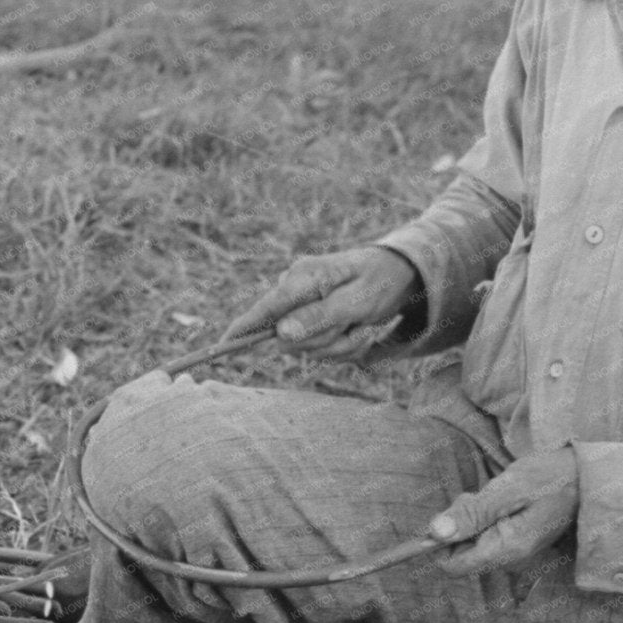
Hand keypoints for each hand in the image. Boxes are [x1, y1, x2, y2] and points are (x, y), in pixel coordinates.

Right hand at [221, 247, 419, 359]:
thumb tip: (281, 334)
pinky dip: (343, 346)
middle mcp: (296, 291)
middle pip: (289, 339)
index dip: (242, 330)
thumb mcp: (357, 300)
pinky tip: (359, 329)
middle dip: (325, 343)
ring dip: (340, 346)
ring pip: (306, 348)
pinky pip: (319, 349)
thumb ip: (319, 316)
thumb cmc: (380, 281)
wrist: (400, 273)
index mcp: (302, 278)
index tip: (221, 346)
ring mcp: (302, 307)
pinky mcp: (311, 320)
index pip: (264, 309)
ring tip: (363, 326)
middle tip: (358, 328)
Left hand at [427, 448, 579, 574]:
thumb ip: (471, 514)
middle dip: (463, 522)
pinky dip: (486, 519)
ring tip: (499, 497)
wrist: (584, 477)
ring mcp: (515, 556)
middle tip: (485, 496)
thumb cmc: (549, 478)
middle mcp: (511, 561)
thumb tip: (435, 533)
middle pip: (461, 553)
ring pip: (472, 543)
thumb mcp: (507, 489)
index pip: (453, 565)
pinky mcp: (517, 547)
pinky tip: (504, 503)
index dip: (444, 538)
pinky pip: (487, 538)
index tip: (461, 508)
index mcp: (507, 551)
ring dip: (474, 518)